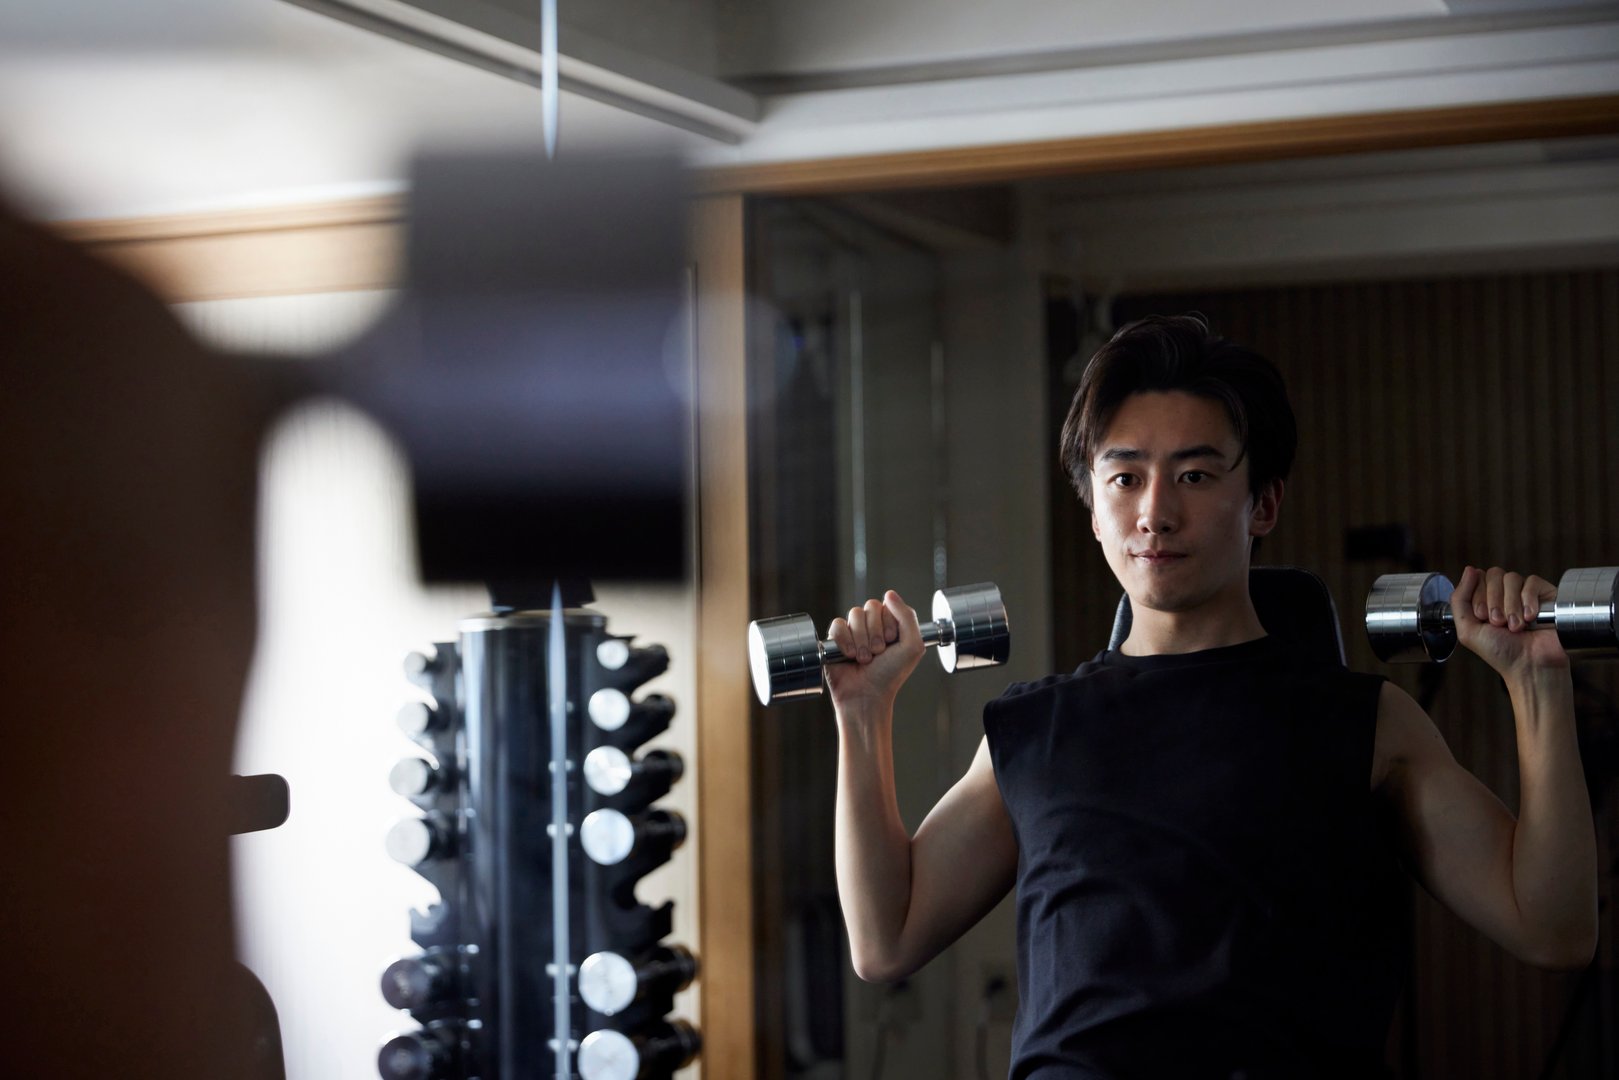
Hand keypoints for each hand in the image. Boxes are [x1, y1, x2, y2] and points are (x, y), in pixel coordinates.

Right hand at [825, 590, 925, 711]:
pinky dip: (844, 641)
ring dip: (861, 640)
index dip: (888, 623)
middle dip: (875, 633)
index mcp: (890, 624)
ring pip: (854, 614)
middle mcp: (872, 626)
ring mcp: (853, 631)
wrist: (866, 696)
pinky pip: (837, 624)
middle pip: (869, 607)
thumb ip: (907, 616)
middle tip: (877, 653)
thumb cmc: (890, 675)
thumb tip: (890, 594)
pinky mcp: (835, 639)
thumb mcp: (912, 646)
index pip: (886, 604)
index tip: (891, 642)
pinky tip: (848, 656)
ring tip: (864, 658)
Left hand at [1451, 565, 1568, 676]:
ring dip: (1510, 605)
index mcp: (1486, 599)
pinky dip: (1528, 600)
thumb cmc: (1501, 653)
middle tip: (1499, 623)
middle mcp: (1505, 594)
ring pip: (1512, 578)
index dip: (1478, 596)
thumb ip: (1459, 600)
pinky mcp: (1546, 595)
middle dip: (1493, 601)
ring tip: (1515, 627)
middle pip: (1494, 574)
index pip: (1478, 577)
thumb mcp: (1468, 629)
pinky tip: (1531, 618)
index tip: (1483, 618)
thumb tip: (1469, 569)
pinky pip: (1533, 582)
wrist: (1530, 667)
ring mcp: (1526, 594)